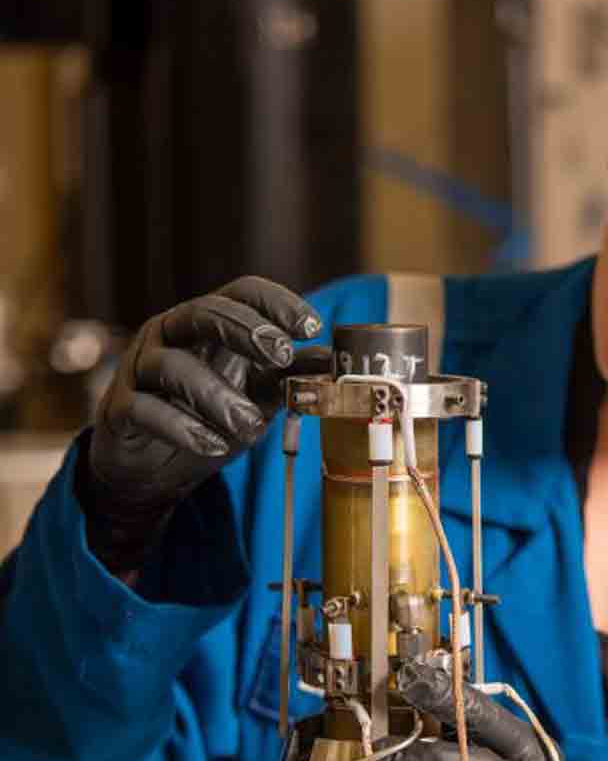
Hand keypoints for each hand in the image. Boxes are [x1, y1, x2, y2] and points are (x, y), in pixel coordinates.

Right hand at [81, 276, 328, 571]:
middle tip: (282, 355)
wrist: (150, 468)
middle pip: (204, 312)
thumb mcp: (258, 395)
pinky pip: (145, 409)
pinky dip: (181, 427)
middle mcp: (172, 334)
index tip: (312, 326)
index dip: (277, 303)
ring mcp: (141, 368)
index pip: (242, 292)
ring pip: (173, 365)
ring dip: (217, 395)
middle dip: (246, 330)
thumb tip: (334, 362)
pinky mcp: (120, 408)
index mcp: (209, 323)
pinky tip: (212, 446)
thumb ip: (289, 378)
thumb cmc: (208, 417)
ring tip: (251, 428)